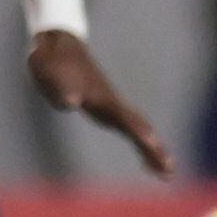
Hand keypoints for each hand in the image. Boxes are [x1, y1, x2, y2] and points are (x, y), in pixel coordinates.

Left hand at [29, 31, 169, 172]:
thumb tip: (71, 103)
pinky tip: (149, 164)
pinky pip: (130, 129)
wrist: (59, 43)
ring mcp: (111, 105)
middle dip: (153, 147)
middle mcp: (110, 101)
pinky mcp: (107, 109)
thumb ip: (58, 87)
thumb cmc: (50, 59)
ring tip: (167, 173)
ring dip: (153, 150)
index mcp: (97, 95)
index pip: (122, 116)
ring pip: (139, 128)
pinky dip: (142, 145)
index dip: (136, 130)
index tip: (152, 143)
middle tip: (168, 169)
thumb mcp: (48, 70)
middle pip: (138, 125)